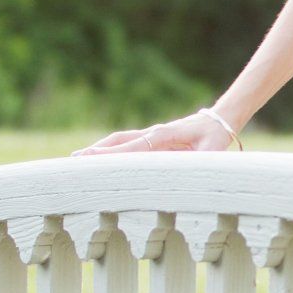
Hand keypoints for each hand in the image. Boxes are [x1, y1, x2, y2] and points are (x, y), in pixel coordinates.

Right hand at [72, 109, 238, 157]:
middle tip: (74, 160)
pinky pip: (125, 144)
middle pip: (119, 141)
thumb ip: (203, 160)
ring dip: (99, 149)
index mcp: (165, 135)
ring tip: (77, 159)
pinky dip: (108, 150)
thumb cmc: (215, 137)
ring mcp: (150, 135)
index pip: (135, 146)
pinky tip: (96, 159)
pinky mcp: (151, 139)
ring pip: (119, 141)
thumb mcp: (213, 150)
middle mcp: (153, 133)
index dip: (115, 154)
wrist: (218, 120)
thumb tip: (194, 173)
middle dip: (97, 151)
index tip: (93, 159)